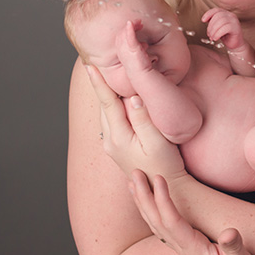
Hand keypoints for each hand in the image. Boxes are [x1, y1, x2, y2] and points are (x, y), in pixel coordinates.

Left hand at [86, 63, 184, 181]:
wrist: (164, 191)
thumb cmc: (164, 166)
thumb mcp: (157, 142)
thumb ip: (143, 118)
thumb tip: (132, 96)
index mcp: (118, 137)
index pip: (107, 103)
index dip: (99, 84)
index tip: (90, 67)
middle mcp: (110, 141)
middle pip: (104, 106)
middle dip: (101, 86)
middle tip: (98, 63)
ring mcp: (112, 146)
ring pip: (107, 114)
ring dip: (107, 96)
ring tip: (108, 77)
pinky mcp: (118, 148)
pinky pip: (112, 121)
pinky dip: (113, 107)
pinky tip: (120, 100)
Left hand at [131, 173, 254, 254]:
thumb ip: (235, 249)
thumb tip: (229, 233)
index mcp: (195, 252)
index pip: (172, 223)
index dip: (164, 200)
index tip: (159, 178)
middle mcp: (184, 251)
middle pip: (156, 222)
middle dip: (145, 197)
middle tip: (134, 173)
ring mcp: (183, 251)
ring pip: (156, 225)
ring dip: (143, 203)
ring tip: (132, 183)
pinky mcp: (187, 249)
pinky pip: (162, 229)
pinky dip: (152, 212)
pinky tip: (148, 203)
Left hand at [202, 8, 244, 50]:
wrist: (235, 45)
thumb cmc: (225, 35)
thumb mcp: (217, 28)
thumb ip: (212, 22)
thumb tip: (204, 19)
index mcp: (226, 13)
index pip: (216, 10)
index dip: (208, 14)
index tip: (203, 20)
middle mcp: (231, 15)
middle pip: (217, 16)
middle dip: (210, 26)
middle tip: (209, 35)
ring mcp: (234, 21)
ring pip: (221, 21)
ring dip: (213, 31)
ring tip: (212, 38)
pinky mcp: (236, 28)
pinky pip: (225, 28)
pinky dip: (218, 33)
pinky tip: (215, 38)